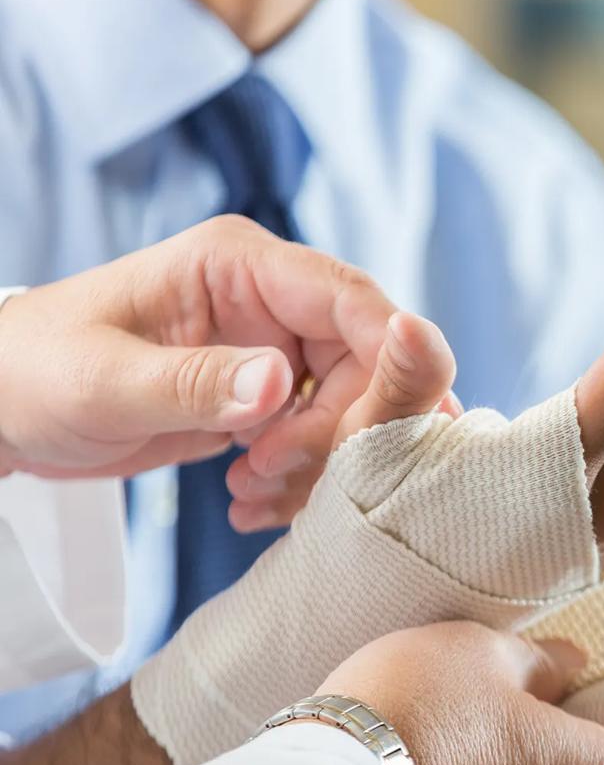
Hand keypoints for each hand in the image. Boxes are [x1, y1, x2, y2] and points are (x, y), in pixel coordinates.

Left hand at [0, 215, 453, 530]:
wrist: (7, 406)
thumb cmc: (34, 372)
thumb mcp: (101, 382)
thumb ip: (193, 382)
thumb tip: (281, 385)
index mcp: (240, 265)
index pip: (352, 301)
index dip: (397, 354)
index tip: (403, 419)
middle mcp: (274, 301)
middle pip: (370, 363)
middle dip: (344, 430)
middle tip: (276, 469)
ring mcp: (278, 350)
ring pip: (357, 409)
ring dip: (321, 463)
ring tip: (249, 489)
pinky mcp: (272, 397)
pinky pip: (326, 439)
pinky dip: (303, 478)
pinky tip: (251, 499)